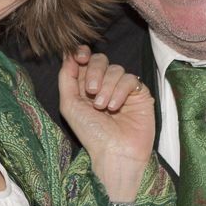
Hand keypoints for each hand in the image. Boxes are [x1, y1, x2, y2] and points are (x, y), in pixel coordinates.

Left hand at [58, 46, 154, 201]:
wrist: (115, 152)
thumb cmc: (90, 133)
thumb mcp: (69, 105)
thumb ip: (66, 78)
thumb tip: (67, 54)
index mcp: (85, 86)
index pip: (85, 59)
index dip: (82, 53)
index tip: (80, 57)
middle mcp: (104, 85)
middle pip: (100, 59)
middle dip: (94, 71)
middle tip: (91, 91)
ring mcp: (122, 88)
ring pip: (115, 69)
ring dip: (107, 86)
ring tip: (102, 106)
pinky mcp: (139, 93)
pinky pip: (130, 79)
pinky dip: (120, 91)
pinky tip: (116, 107)